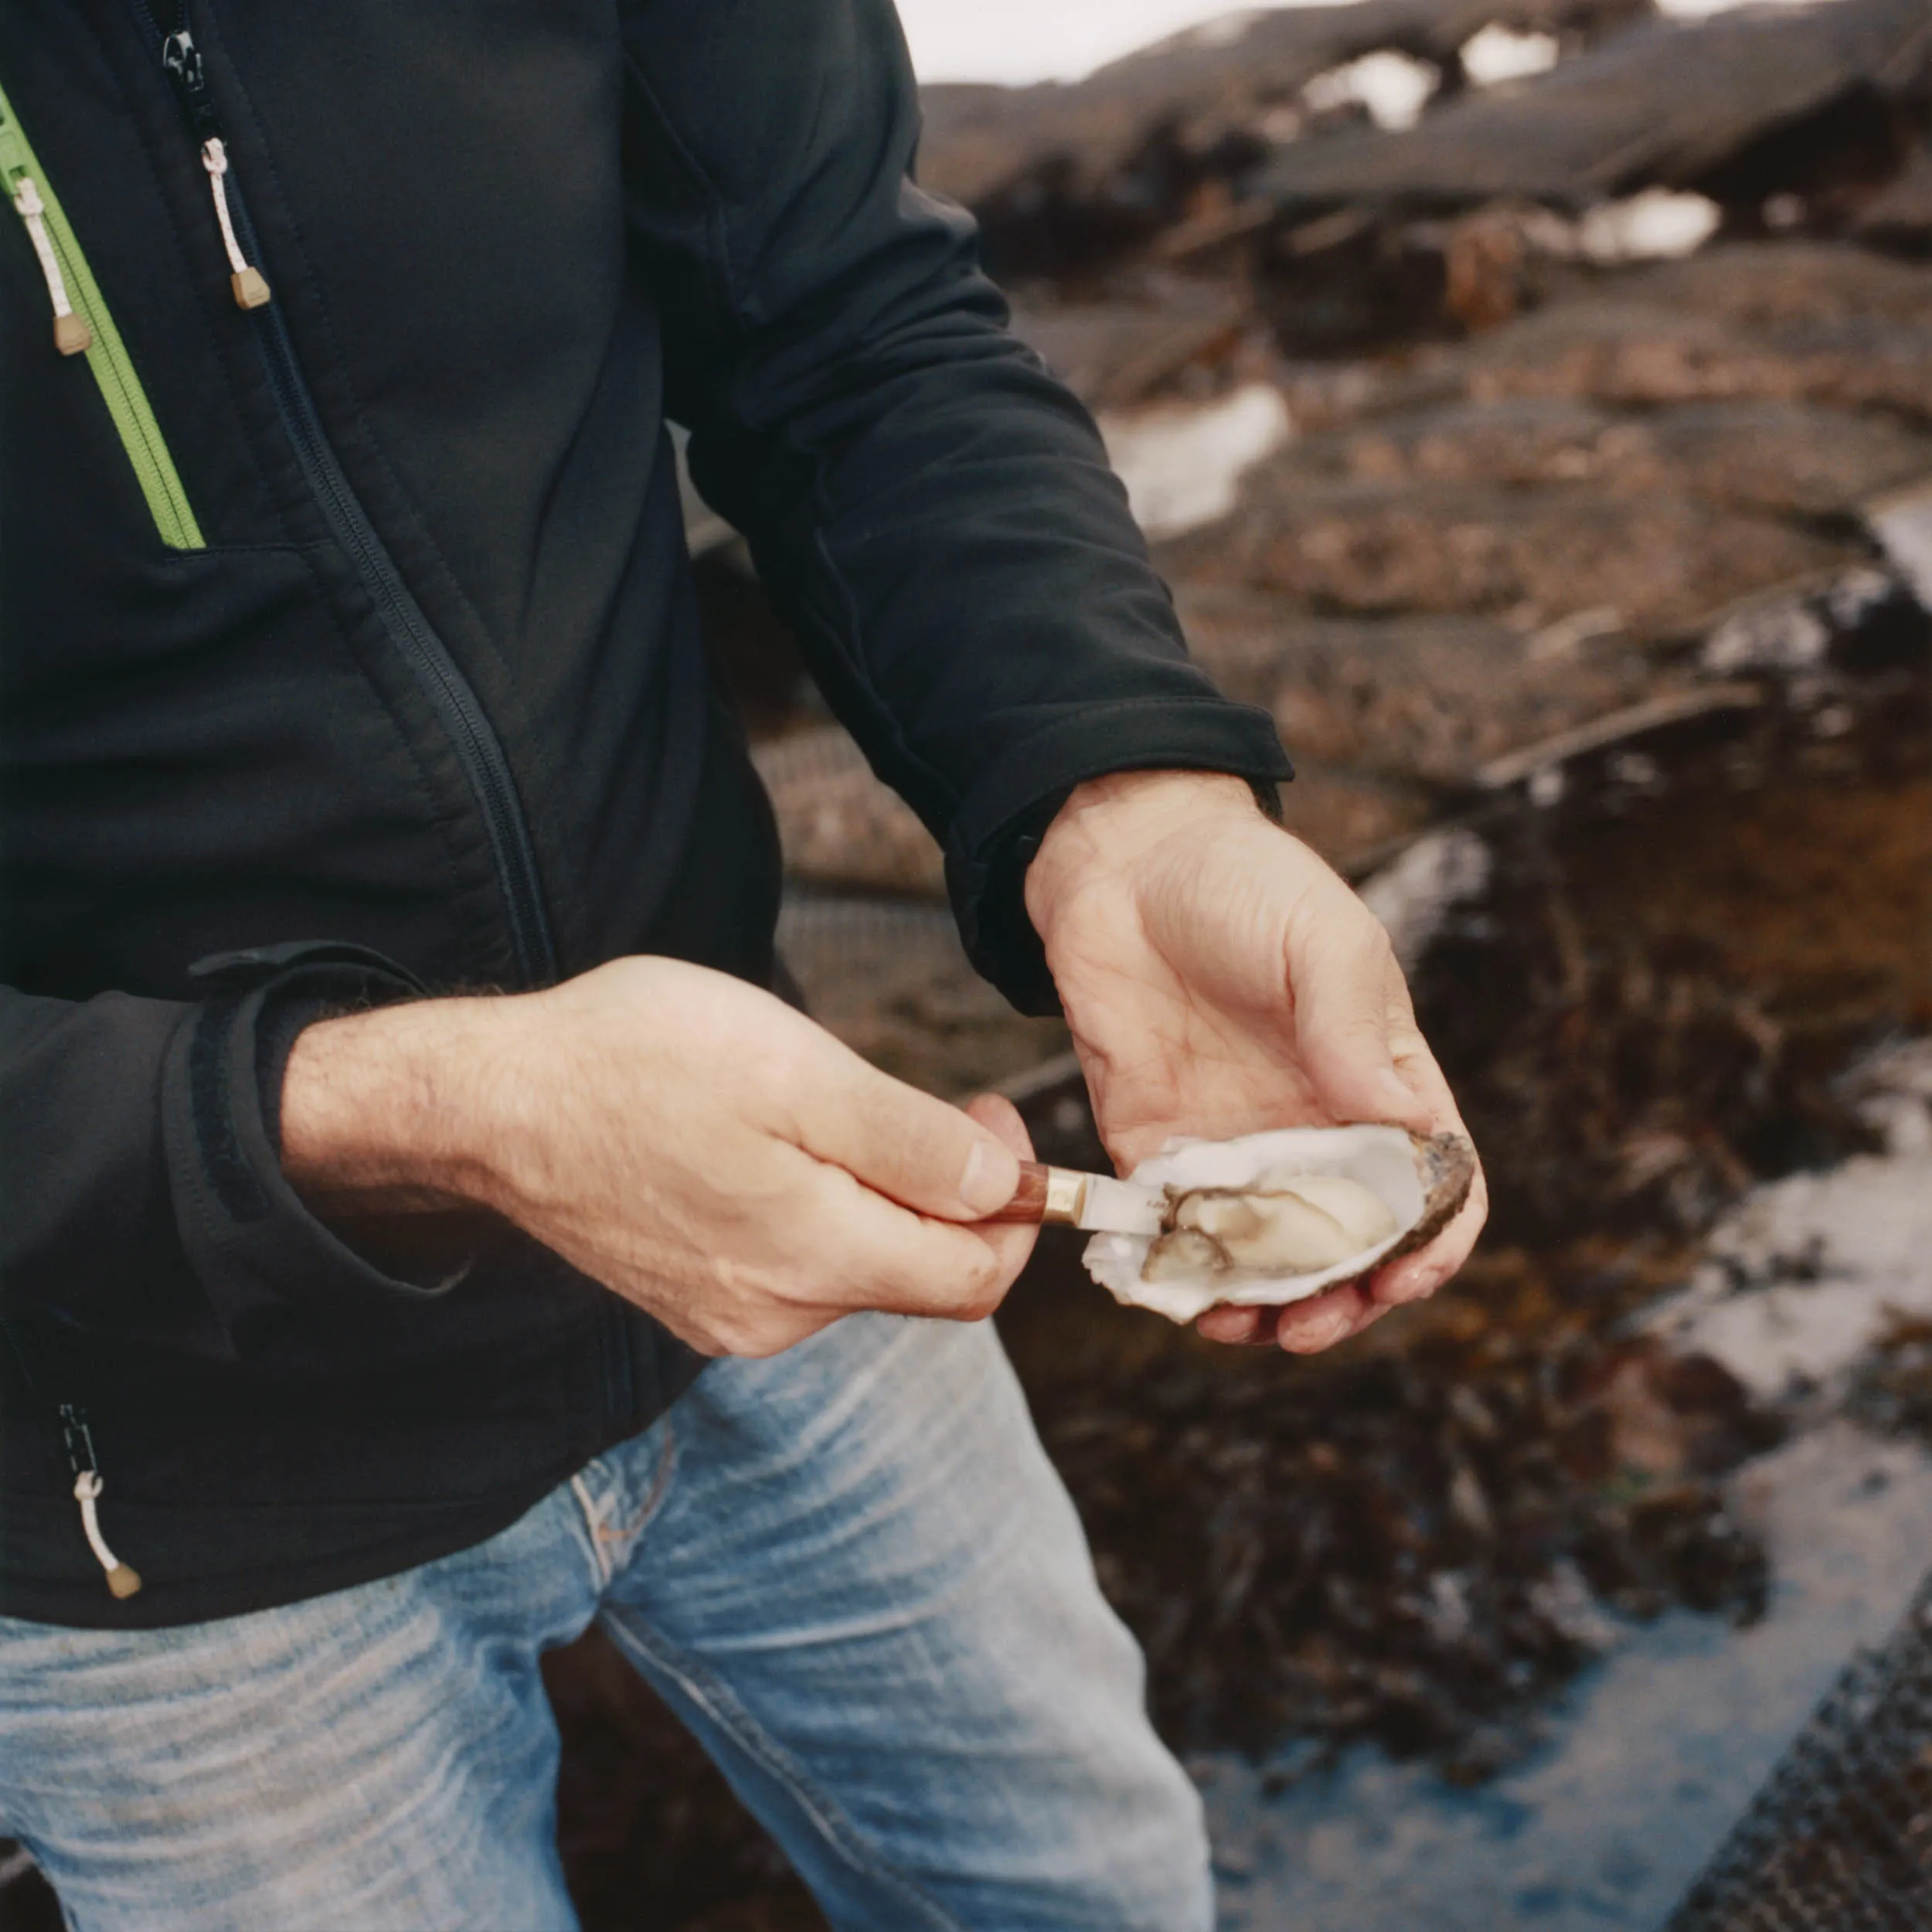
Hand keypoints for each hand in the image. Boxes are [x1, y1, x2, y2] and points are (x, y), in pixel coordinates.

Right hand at [281, 958, 1038, 1356]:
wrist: (494, 1101)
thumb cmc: (640, 1062)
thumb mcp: (801, 1074)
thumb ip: (914, 1145)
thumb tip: (1006, 1190)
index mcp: (817, 1261)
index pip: (976, 1279)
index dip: (1016, 1206)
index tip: (994, 1122)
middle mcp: (778, 1315)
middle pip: (920, 1275)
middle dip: (948, 1193)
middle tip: (924, 1100)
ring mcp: (730, 1317)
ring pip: (859, 1267)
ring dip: (878, 1197)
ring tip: (824, 1111)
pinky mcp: (695, 1300)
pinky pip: (798, 1266)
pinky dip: (820, 1211)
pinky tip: (770, 1146)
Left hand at [1026, 770, 1485, 1352]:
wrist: (1121, 863)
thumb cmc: (1240, 883)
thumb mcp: (1319, 939)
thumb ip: (1353, 1027)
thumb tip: (1406, 1125)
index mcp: (1381, 1082)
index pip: (1436, 1186)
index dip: (1433, 1244)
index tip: (1402, 1277)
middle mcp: (1316, 1129)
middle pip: (1353, 1247)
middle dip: (1342, 1300)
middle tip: (1309, 1325)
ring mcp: (1238, 1147)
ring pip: (1269, 1259)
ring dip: (1264, 1306)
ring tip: (1240, 1325)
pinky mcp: (1159, 1152)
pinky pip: (1179, 1235)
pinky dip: (1183, 1278)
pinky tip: (1176, 1294)